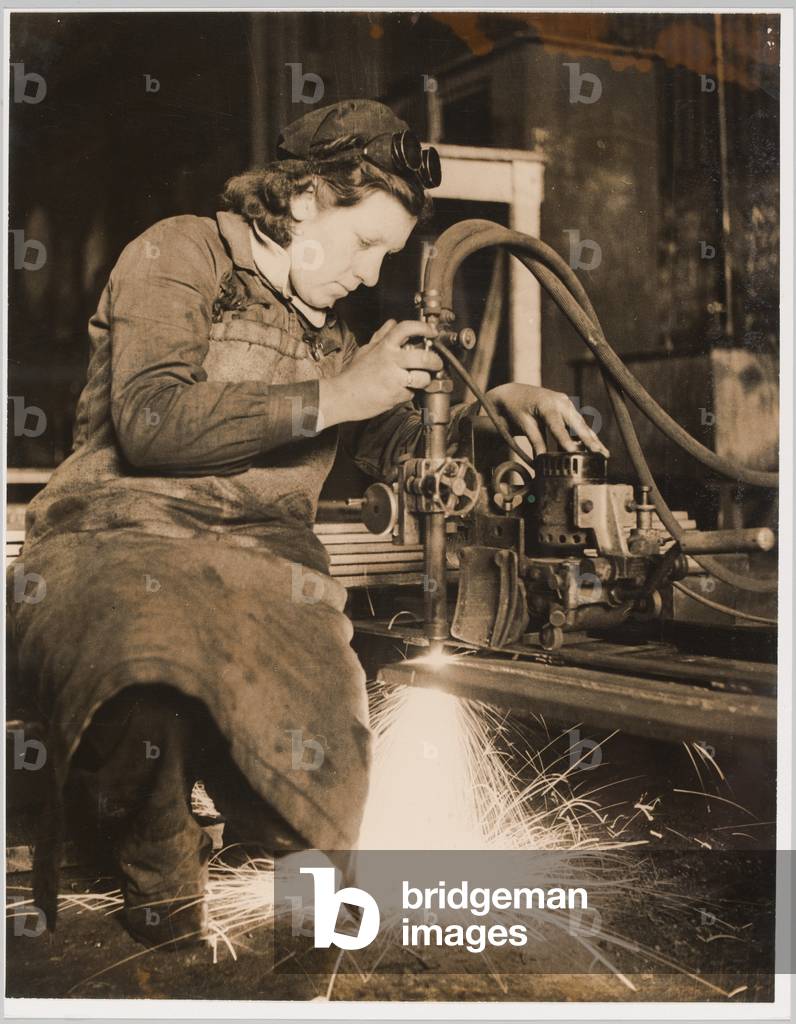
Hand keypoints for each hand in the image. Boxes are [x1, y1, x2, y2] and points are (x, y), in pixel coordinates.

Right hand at [319, 319, 442, 425]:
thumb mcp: (365, 350)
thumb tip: (391, 323)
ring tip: (420, 380)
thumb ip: (380, 337)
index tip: (432, 332)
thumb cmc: (353, 375)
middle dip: (435, 361)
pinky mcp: (395, 395)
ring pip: (422, 378)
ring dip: (425, 380)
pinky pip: (411, 394)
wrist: (341, 397)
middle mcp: (390, 361)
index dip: (423, 328)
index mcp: (383, 347)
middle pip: (423, 356)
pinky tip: (400, 391)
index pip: (406, 329)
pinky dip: (409, 394)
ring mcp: (394, 379)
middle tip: (436, 363)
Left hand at [485, 383, 608, 458]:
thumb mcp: (523, 425)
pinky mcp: (566, 407)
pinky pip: (577, 422)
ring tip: (604, 454)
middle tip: (601, 454)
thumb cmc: (515, 408)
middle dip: (590, 440)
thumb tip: (542, 461)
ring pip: (580, 424)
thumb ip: (535, 441)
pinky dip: (584, 434)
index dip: (567, 441)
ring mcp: (565, 403)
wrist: (512, 393)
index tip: (574, 452)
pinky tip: (594, 446)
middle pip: (577, 424)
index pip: (558, 426)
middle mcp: (560, 401)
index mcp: (547, 404)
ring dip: (591, 439)